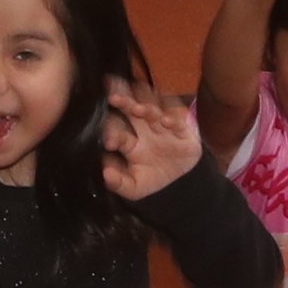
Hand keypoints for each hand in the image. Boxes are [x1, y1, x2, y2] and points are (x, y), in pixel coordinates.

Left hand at [99, 76, 204, 200]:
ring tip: (137, 109)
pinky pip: (178, 124)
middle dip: (124, 104)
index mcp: (129, 142)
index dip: (111, 133)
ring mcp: (162, 129)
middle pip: (132, 113)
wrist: (182, 181)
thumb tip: (105, 175)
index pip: (117, 133)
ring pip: (153, 114)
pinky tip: (166, 121)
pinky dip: (173, 122)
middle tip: (113, 99)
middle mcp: (144, 130)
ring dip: (146, 109)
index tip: (107, 140)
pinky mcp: (182, 133)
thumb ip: (119, 183)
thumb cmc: (153, 178)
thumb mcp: (135, 188)